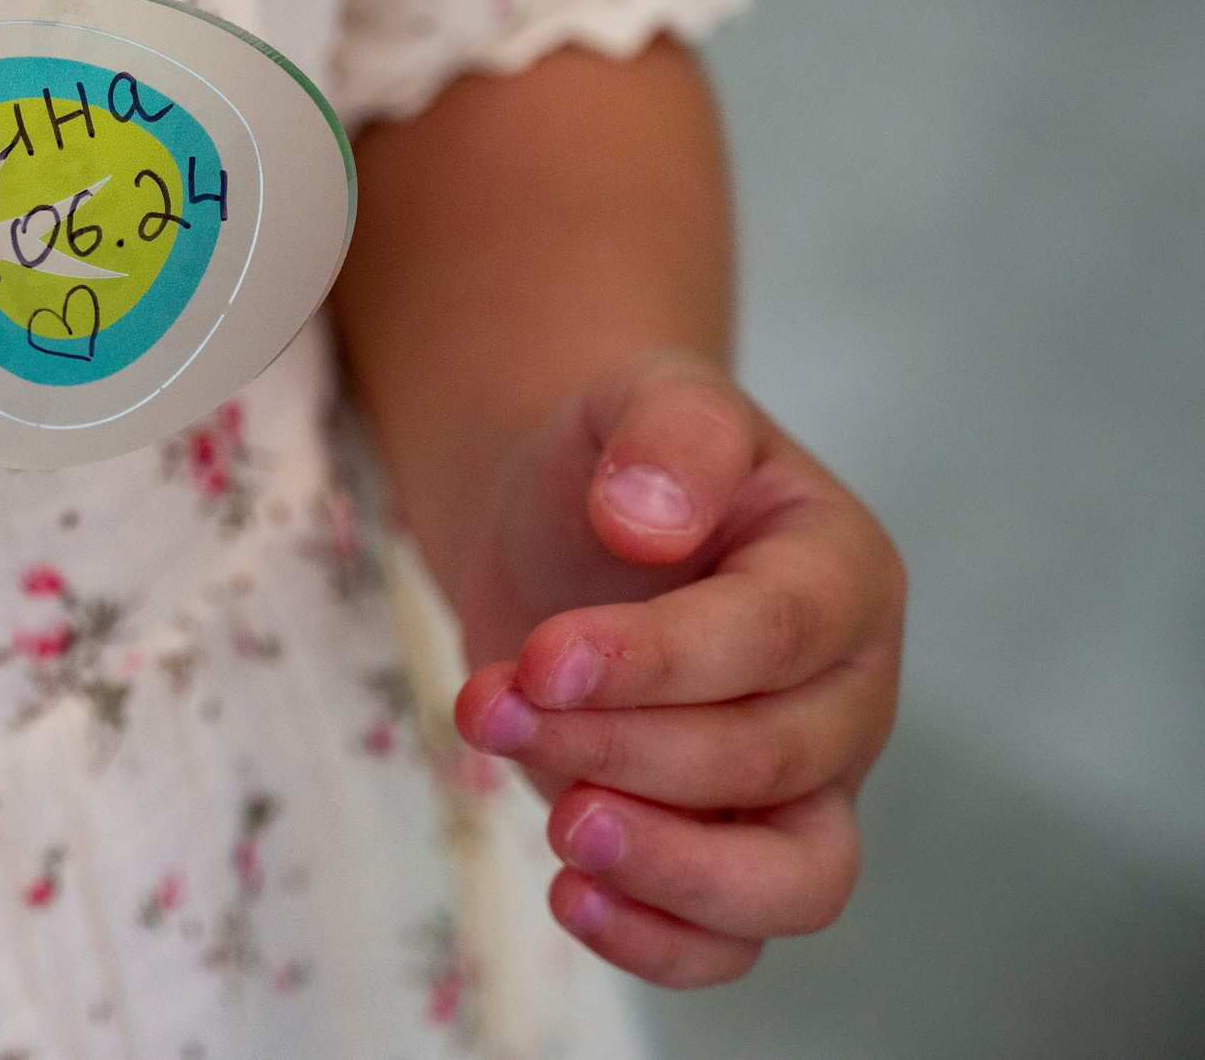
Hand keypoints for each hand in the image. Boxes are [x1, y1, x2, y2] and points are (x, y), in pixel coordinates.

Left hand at [447, 352, 905, 987]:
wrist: (571, 523)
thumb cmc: (623, 463)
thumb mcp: (645, 396)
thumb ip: (668, 432)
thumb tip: (646, 519)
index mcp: (842, 572)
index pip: (778, 633)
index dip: (660, 658)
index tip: (542, 658)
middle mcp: (843, 693)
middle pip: (769, 757)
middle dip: (620, 743)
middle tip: (494, 707)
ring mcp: (800, 785)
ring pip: (793, 881)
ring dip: (670, 868)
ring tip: (561, 830)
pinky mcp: (730, 847)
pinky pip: (733, 938)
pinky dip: (662, 942)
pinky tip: (572, 895)